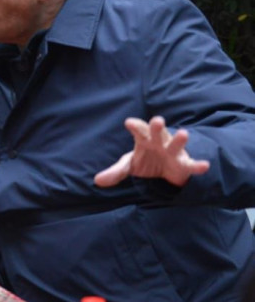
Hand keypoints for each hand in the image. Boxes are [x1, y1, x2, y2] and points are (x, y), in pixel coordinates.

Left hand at [94, 116, 208, 188]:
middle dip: (157, 127)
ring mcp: (173, 152)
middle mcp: (160, 143)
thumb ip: (116, 172)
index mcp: (144, 140)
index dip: (136, 126)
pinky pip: (191, 165)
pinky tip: (204, 166)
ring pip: (176, 144)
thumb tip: (97, 181)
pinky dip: (198, 165)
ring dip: (179, 140)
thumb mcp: (129, 166)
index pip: (140, 131)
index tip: (129, 123)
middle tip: (157, 120)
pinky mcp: (184, 164)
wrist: (164, 172)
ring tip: (183, 133)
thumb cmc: (146, 161)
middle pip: (158, 133)